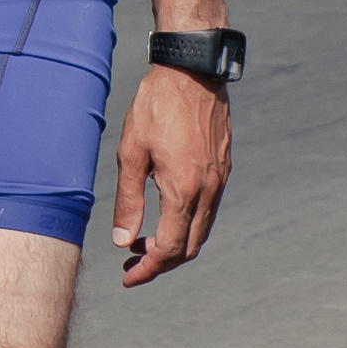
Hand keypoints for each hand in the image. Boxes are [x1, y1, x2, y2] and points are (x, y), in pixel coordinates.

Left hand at [111, 63, 231, 284]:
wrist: (192, 70)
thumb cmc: (156, 107)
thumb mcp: (132, 152)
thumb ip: (128, 200)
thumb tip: (123, 240)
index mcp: (184, 190)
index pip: (170, 249)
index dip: (149, 269)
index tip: (128, 276)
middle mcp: (209, 190)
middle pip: (190, 247)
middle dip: (161, 261)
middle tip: (132, 260)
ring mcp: (220, 179)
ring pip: (201, 229)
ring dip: (175, 242)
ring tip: (143, 239)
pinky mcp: (223, 167)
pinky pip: (208, 209)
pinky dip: (187, 222)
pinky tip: (165, 212)